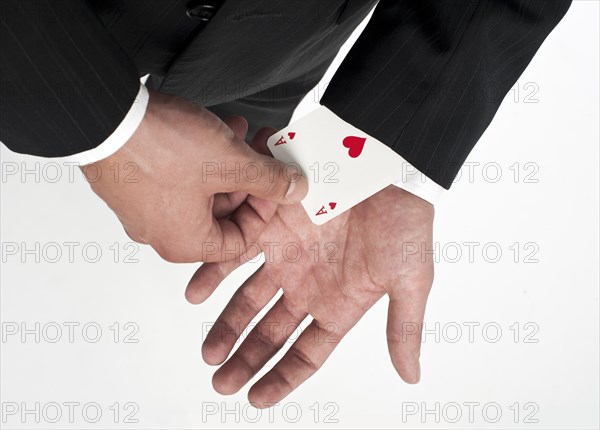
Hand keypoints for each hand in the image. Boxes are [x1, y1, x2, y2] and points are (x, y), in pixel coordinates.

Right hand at [81, 90, 306, 262]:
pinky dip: (199, 157)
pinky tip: (214, 128)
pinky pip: (176, 177)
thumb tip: (295, 189)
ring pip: (200, 191)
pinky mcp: (131, 184)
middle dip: (247, 179)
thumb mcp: (231, 162)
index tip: (275, 183)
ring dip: (226, 162)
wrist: (103, 115)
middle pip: (221, 214)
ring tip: (241, 133)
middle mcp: (162, 233)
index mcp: (186, 243)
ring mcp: (142, 209)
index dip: (265, 210)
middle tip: (262, 153)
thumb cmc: (160, 148)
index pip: (241, 241)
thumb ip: (269, 179)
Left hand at [186, 184, 434, 405]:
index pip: (306, 353)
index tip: (256, 397)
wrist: (388, 162)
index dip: (282, 377)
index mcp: (340, 303)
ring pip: (248, 300)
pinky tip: (195, 294)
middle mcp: (309, 284)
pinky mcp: (272, 225)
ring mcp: (288, 256)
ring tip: (208, 352)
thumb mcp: (410, 278)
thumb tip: (412, 376)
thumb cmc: (405, 218)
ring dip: (226, 325)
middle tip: (220, 382)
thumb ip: (403, 327)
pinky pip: (235, 255)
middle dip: (245, 358)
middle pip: (270, 332)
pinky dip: (213, 274)